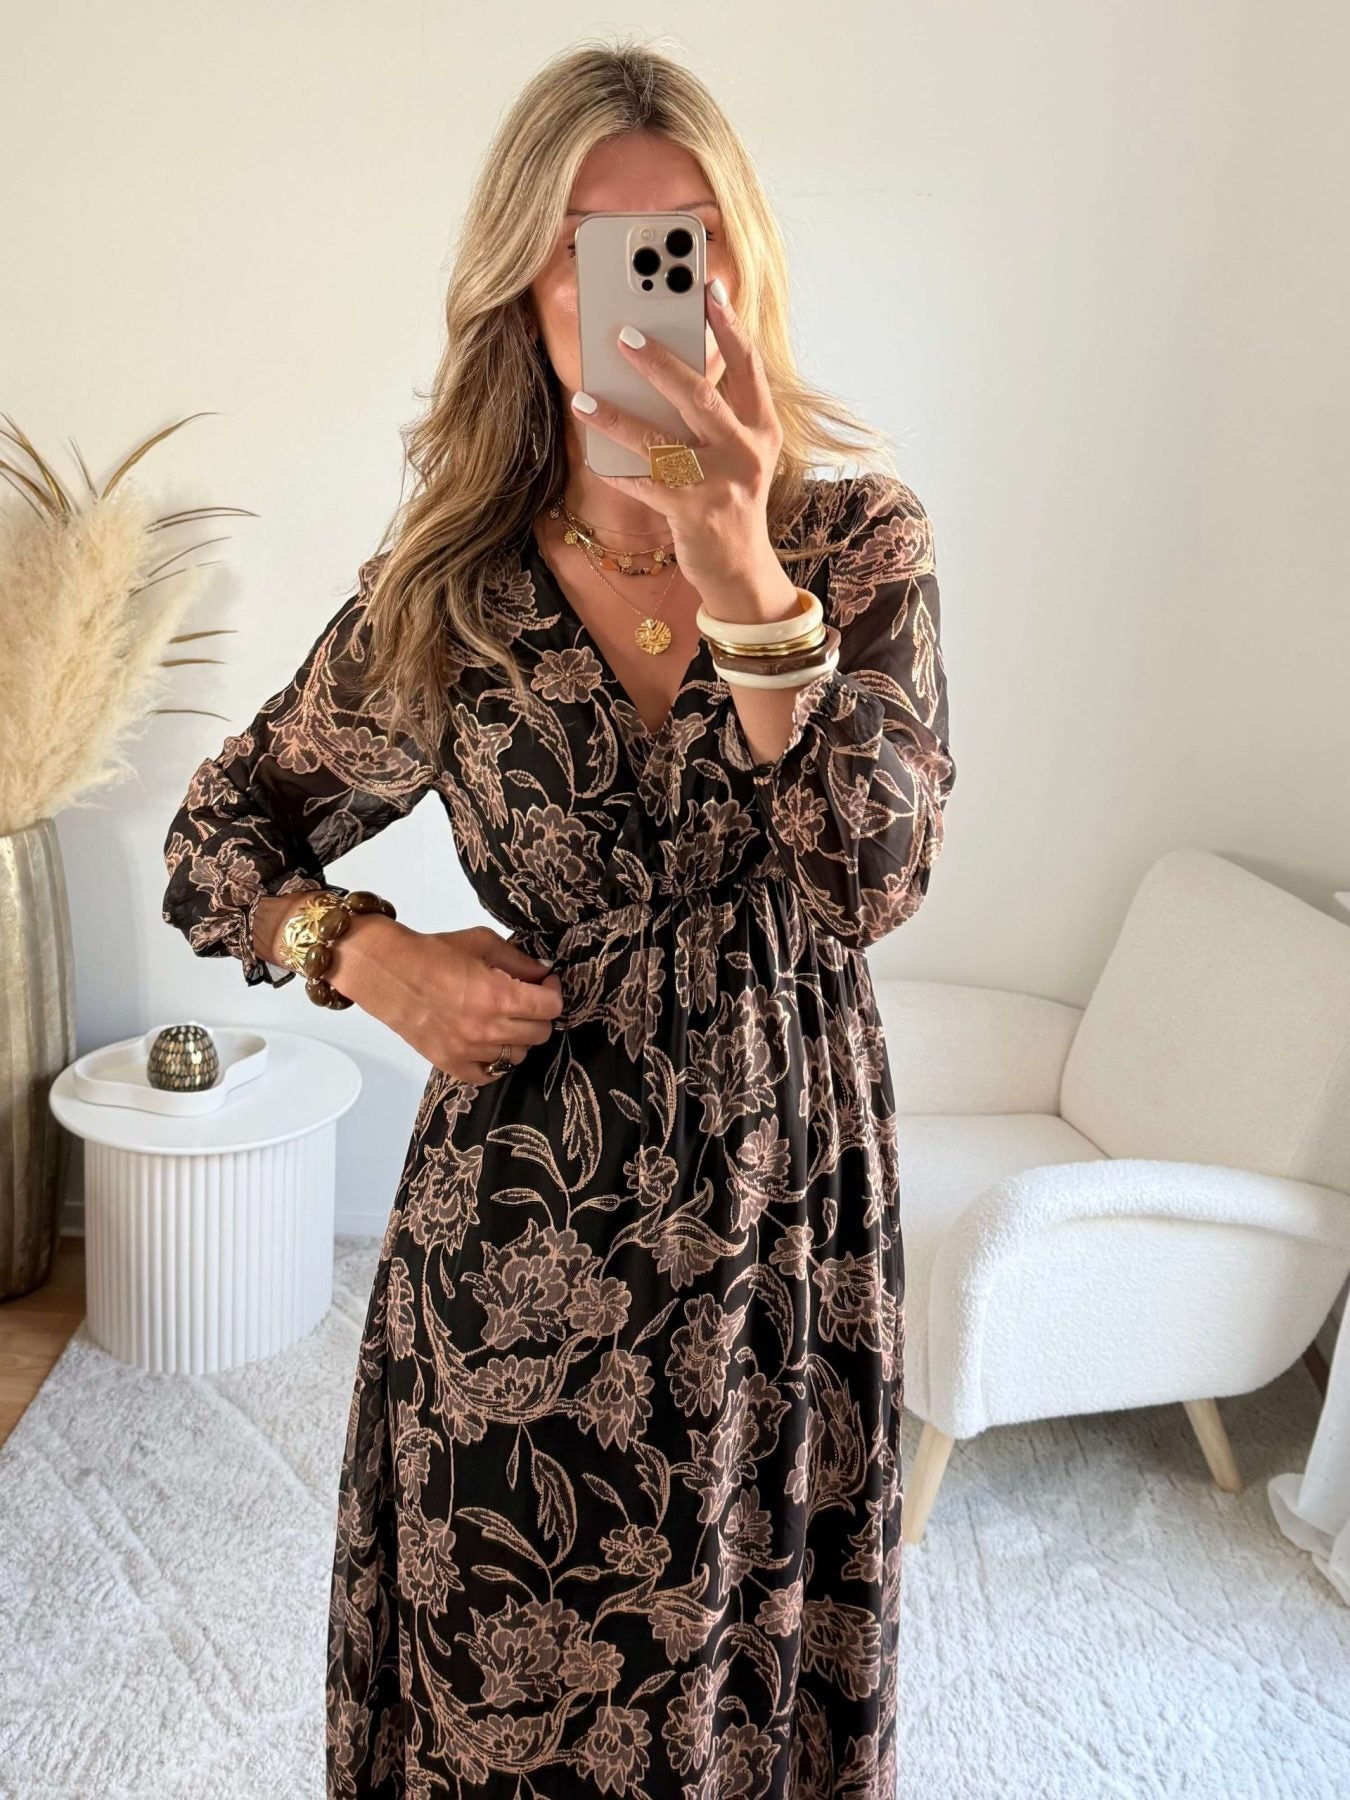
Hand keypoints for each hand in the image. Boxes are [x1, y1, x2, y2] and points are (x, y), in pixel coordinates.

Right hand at [330, 918, 561, 1083]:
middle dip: (538, 1014)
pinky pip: (489, 1076)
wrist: (388, 972)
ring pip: (518, 1056)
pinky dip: (494, 1062)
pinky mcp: (451, 1065)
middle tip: (525, 1000)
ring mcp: (469, 1051)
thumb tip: (543, 974)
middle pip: (539, 1034)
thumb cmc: (434, 953)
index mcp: (499, 996)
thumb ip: (519, 961)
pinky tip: (488, 1044)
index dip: (553, 993)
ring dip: (517, 1037)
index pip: (550, 1008)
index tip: (545, 983)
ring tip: (502, 1019)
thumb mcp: (482, 943)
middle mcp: (488, 1029)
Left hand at [571, 279, 786, 596]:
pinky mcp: (694, 515)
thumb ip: (717, 411)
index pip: (748, 366)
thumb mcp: (739, 451)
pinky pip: (645, 485)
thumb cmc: (731, 499)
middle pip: (701, 397)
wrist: (742, 571)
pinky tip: (593, 455)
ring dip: (618, 418)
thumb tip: (663, 366)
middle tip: (624, 334)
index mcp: (762, 428)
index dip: (728, 325)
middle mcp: (746, 452)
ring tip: (584, 398)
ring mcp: (721, 485)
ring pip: (662, 442)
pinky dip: (617, 470)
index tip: (707, 287)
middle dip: (661, 363)